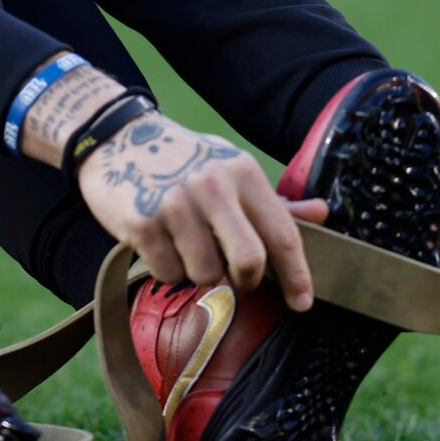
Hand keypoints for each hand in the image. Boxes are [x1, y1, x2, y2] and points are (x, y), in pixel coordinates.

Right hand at [75, 111, 327, 311]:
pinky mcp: (141, 222)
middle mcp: (211, 185)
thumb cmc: (183, 160)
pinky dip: (167, 269)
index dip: (297, 274)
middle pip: (249, 261)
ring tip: (184, 244)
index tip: (302, 302)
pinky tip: (158, 241)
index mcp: (241, 171)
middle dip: (246, 281)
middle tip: (236, 277)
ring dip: (198, 272)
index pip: (282, 233)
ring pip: (206, 274)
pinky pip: (168, 274)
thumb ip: (274, 200)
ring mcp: (174, 204)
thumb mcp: (230, 168)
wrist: (117, 137)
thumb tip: (323, 212)